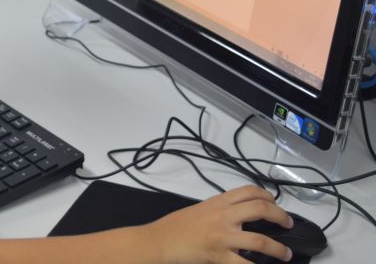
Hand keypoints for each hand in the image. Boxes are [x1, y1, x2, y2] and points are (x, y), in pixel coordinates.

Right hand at [146, 185, 292, 263]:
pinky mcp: (219, 256)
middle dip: (281, 216)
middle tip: (288, 224)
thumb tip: (238, 215)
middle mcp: (223, 216)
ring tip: (286, 254)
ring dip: (279, 249)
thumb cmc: (175, 226)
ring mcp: (223, 237)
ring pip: (261, 240)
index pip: (249, 191)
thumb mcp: (200, 209)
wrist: (159, 241)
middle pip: (261, 209)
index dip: (268, 196)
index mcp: (218, 202)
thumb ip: (219, 210)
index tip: (275, 204)